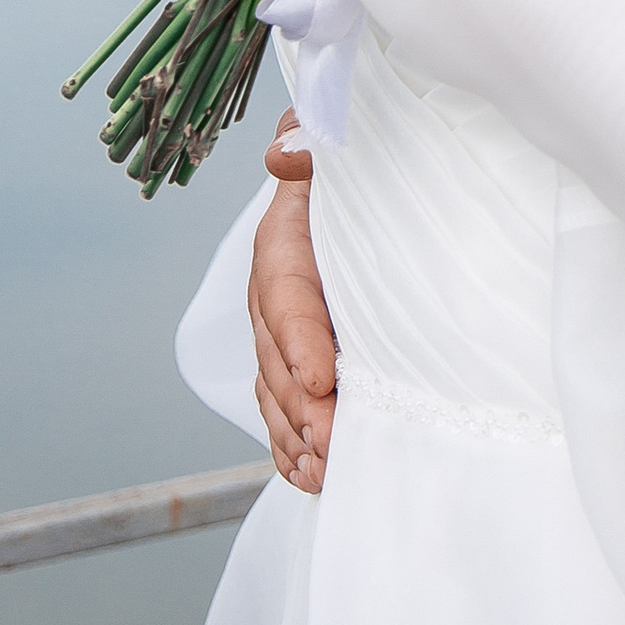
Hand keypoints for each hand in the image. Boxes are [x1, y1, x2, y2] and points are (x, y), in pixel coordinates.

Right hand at [250, 119, 335, 492]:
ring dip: (299, 437)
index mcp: (282, 248)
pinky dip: (294, 448)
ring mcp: (281, 340)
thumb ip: (312, 148)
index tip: (320, 379)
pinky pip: (285, 413)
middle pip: (279, 361)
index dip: (298, 341)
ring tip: (325, 471)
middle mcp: (273, 301)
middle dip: (303, 409)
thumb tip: (285, 153)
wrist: (349, 195)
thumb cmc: (350, 171)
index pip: (285, 298)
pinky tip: (312, 476)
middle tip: (333, 444)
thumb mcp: (336, 149)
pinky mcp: (297, 367)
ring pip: (278, 397)